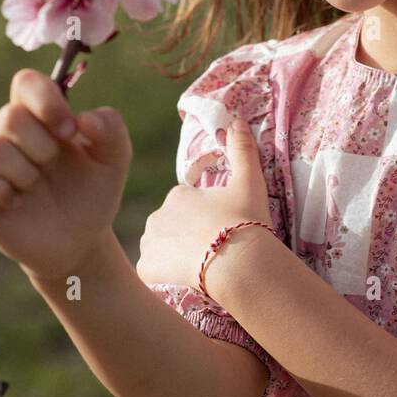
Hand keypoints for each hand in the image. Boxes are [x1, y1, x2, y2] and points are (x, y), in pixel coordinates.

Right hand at [0, 69, 131, 282]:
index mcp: (41, 114)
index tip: (69, 130)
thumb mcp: (114, 160)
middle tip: (53, 167)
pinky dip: (1, 193)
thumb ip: (111, 129)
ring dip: (23, 173)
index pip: (26, 83)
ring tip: (36, 186)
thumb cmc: (92, 192)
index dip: (45, 100)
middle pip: (9, 117)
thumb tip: (85, 117)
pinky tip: (17, 203)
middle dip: (41, 147)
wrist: (77, 241)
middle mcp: (9, 130)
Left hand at [135, 115, 272, 297]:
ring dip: (173, 253)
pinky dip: (163, 274)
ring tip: (199, 265)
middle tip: (211, 249)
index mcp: (178, 194)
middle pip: (170, 225)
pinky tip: (184, 277)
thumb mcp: (250, 182)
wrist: (239, 264)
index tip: (220, 228)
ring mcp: (149, 243)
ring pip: (159, 246)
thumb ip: (242, 149)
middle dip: (186, 234)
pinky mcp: (146, 269)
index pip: (186, 204)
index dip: (204, 216)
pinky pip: (150, 271)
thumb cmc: (246, 221)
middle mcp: (157, 215)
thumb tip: (237, 119)